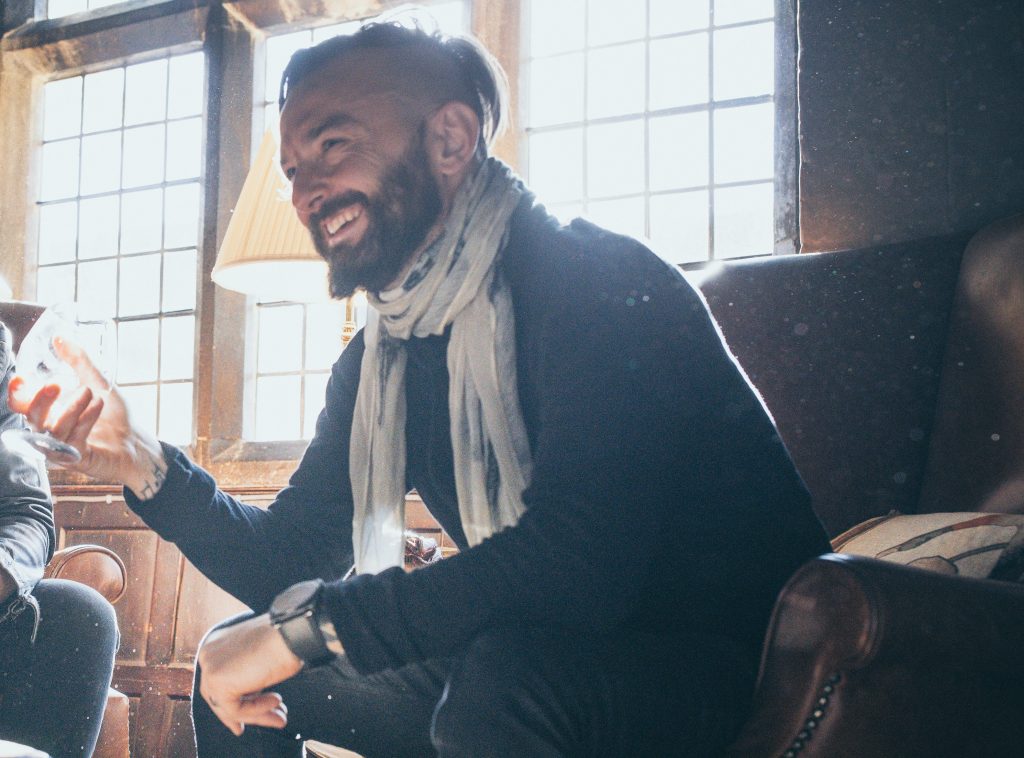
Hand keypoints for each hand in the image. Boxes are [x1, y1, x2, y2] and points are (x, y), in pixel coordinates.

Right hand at [7, 337, 165, 498]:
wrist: (136, 441)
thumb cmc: (114, 415)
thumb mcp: (98, 383)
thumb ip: (78, 362)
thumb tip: (60, 338)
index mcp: (49, 412)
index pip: (21, 405)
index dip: (17, 393)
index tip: (22, 378)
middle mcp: (50, 430)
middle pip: (31, 418)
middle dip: (39, 401)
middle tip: (55, 384)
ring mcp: (61, 447)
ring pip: (53, 429)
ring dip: (71, 408)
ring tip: (89, 393)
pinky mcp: (76, 459)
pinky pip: (73, 440)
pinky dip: (85, 420)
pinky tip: (97, 406)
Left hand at [197, 613, 302, 736]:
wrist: (290, 632)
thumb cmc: (284, 639)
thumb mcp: (261, 657)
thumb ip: (248, 674)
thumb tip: (251, 697)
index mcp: (218, 644)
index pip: (220, 681)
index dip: (234, 702)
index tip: (243, 722)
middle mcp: (209, 654)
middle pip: (220, 695)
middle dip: (244, 713)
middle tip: (265, 720)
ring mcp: (209, 667)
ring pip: (228, 705)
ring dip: (257, 714)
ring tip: (281, 717)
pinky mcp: (217, 681)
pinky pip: (235, 709)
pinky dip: (257, 710)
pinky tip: (276, 701)